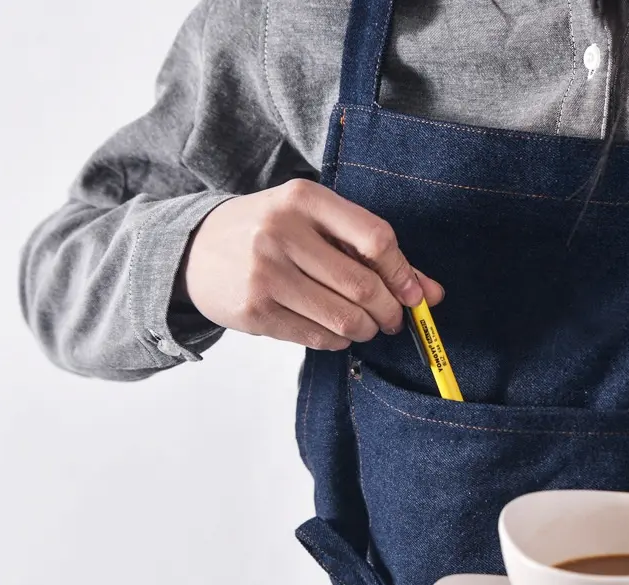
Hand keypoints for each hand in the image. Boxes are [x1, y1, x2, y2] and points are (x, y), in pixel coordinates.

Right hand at [179, 179, 443, 350]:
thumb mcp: (316, 226)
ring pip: (344, 319)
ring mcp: (266, 273)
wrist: (196, 251)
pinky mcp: (256, 310)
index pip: (376, 238)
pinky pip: (318, 338)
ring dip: (366, 330)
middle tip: (392, 320)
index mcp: (305, 199)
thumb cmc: (270, 234)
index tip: (415, 295)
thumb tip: (432, 294)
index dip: (404, 274)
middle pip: (364, 286)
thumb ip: (374, 253)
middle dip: (389, 312)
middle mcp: (282, 231)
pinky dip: (337, 341)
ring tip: (364, 326)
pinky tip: (334, 332)